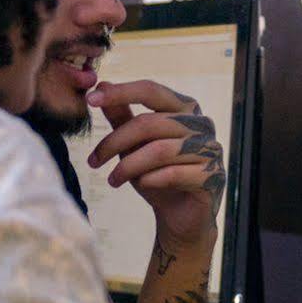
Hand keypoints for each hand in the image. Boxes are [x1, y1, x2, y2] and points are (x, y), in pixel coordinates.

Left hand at [85, 79, 224, 247]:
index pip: (151, 90)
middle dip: (115, 142)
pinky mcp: (211, 176)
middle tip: (93, 161)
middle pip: (149, 123)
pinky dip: (151, 180)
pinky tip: (142, 185)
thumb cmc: (158, 174)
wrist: (180, 217)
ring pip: (159, 150)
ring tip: (113, 180)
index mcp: (184, 107)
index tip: (90, 100)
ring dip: (128, 166)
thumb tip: (102, 85)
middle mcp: (202, 123)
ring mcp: (210, 149)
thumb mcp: (134, 144)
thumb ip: (122, 115)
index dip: (121, 93)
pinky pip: (174, 174)